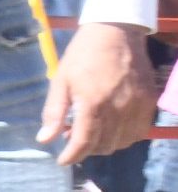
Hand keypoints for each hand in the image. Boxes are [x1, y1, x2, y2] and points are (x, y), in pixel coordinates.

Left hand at [42, 21, 155, 162]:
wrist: (116, 32)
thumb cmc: (82, 54)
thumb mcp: (60, 79)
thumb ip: (54, 112)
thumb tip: (44, 139)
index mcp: (93, 103)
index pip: (84, 142)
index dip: (72, 155)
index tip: (63, 160)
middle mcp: (118, 109)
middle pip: (103, 145)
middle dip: (86, 149)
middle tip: (73, 137)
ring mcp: (137, 107)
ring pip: (122, 142)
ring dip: (104, 145)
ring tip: (91, 131)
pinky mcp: (149, 103)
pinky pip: (139, 132)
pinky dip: (124, 137)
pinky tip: (112, 127)